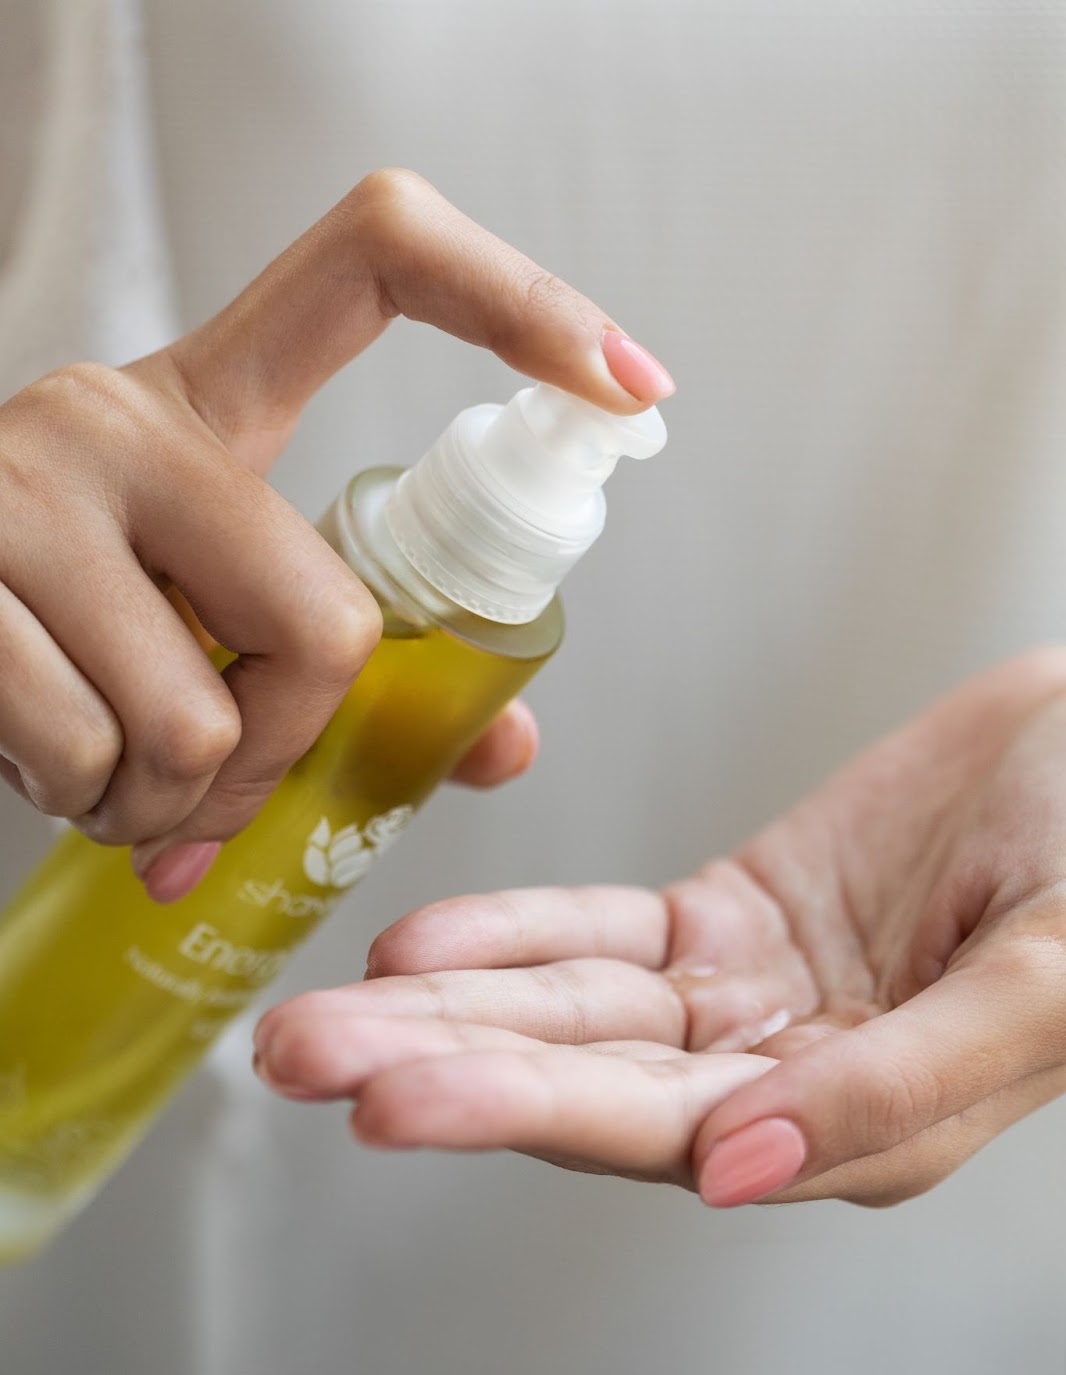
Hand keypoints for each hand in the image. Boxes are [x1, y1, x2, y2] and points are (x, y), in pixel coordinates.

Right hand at [0, 169, 672, 899]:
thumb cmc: (64, 614)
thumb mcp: (203, 605)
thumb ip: (346, 668)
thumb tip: (507, 747)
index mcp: (211, 396)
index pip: (379, 260)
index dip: (522, 302)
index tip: (633, 383)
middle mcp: (119, 414)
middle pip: (328, 627)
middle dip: (287, 755)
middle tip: (220, 779)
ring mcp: (23, 487)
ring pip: (197, 723)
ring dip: (172, 802)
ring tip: (116, 774)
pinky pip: (88, 761)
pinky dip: (93, 814)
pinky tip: (54, 770)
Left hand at [255, 649, 1065, 1207]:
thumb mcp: (1041, 979)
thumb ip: (896, 1084)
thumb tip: (735, 1169)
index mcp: (858, 1127)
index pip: (659, 1131)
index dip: (523, 1111)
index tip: (396, 1100)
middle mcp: (783, 1080)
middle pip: (584, 1081)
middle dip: (439, 1067)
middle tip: (300, 1057)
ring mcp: (750, 997)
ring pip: (573, 1009)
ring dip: (446, 1006)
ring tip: (317, 1016)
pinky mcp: (734, 917)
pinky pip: (607, 930)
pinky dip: (519, 932)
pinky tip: (426, 941)